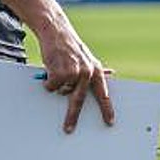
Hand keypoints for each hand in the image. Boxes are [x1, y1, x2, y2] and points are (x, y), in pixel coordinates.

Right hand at [33, 14, 115, 133]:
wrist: (56, 31)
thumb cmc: (70, 46)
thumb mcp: (86, 57)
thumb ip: (95, 69)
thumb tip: (111, 74)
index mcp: (96, 70)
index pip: (104, 94)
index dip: (107, 109)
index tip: (109, 122)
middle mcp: (87, 72)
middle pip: (79, 101)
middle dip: (72, 116)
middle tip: (69, 128)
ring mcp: (73, 73)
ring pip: (61, 91)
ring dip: (57, 84)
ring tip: (57, 69)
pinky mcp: (59, 72)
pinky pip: (51, 86)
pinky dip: (47, 81)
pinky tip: (50, 68)